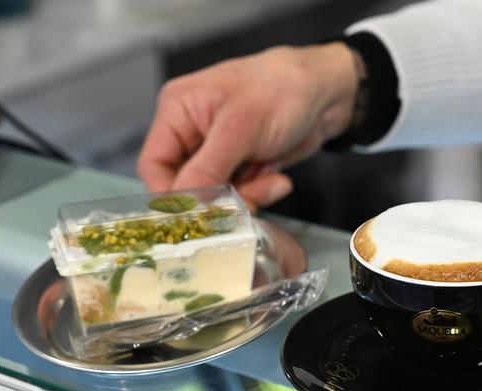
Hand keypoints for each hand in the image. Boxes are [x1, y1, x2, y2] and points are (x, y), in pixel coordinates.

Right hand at [138, 42, 357, 210]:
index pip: (154, 164)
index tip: (196, 212)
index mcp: (179, 111)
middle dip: (216, 197)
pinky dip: (259, 192)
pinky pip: (240, 193)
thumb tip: (182, 201)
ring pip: (214, 194)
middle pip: (185, 184)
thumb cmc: (282, 88)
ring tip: (270, 182)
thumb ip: (207, 167)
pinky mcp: (242, 164)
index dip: (172, 193)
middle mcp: (193, 131)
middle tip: (243, 201)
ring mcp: (219, 150)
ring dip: (245, 196)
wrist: (326, 93)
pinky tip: (278, 179)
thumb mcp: (240, 128)